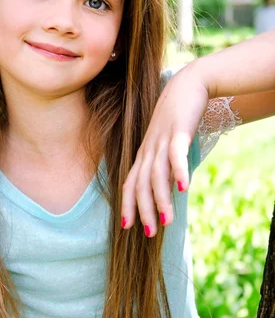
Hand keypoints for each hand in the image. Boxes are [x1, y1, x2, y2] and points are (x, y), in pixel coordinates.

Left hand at [121, 65, 208, 236]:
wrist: (188, 84)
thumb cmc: (178, 117)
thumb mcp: (168, 142)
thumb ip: (166, 163)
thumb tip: (170, 187)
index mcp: (145, 153)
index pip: (131, 183)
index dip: (127, 205)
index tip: (127, 227)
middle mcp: (149, 149)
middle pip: (140, 183)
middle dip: (143, 209)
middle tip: (149, 233)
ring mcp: (162, 139)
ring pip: (156, 174)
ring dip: (161, 199)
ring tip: (167, 221)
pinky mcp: (179, 130)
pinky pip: (176, 153)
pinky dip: (178, 171)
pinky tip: (184, 188)